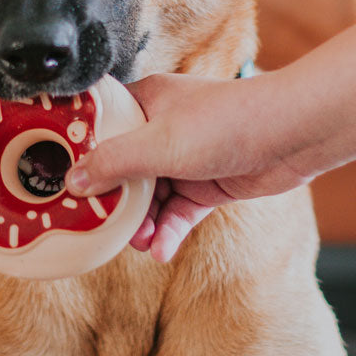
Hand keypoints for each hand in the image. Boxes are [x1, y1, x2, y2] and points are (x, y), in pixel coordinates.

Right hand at [66, 73, 312, 261]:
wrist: (291, 135)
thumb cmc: (227, 122)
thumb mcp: (157, 143)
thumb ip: (112, 163)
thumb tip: (74, 182)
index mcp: (145, 103)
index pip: (100, 127)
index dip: (81, 156)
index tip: (64, 185)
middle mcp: (161, 129)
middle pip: (122, 170)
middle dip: (115, 204)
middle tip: (104, 228)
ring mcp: (185, 158)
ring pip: (150, 197)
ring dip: (143, 224)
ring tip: (142, 244)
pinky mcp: (207, 184)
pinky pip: (178, 212)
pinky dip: (169, 231)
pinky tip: (162, 251)